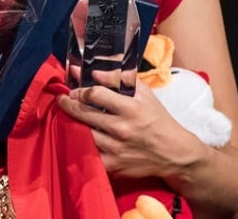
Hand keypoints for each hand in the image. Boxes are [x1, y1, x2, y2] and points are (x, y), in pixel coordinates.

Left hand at [55, 77, 200, 179]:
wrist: (174, 154)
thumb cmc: (157, 119)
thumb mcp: (144, 94)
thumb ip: (118, 79)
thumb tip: (94, 72)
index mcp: (130, 109)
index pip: (95, 94)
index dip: (81, 89)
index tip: (74, 89)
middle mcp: (122, 129)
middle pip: (83, 113)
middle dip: (68, 103)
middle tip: (62, 99)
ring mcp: (116, 149)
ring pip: (81, 132)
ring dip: (71, 122)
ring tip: (66, 115)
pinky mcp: (113, 165)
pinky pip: (88, 152)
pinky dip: (80, 143)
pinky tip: (77, 135)